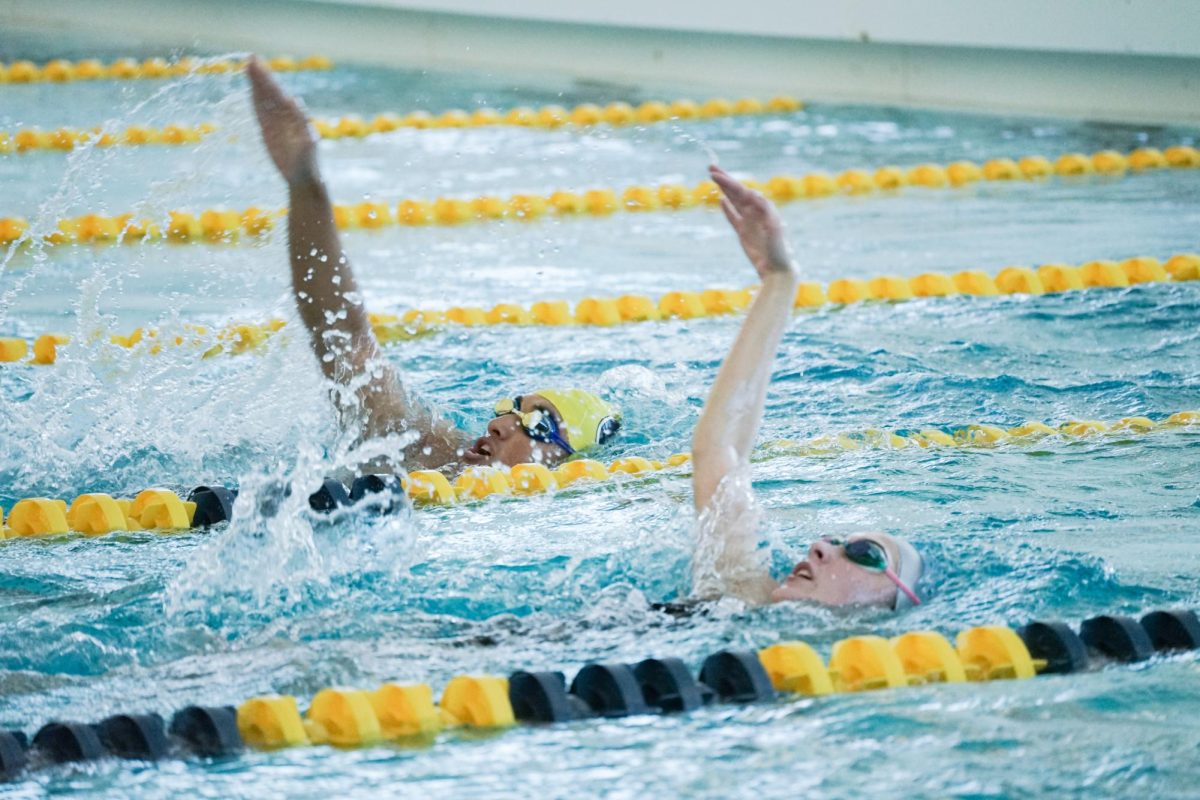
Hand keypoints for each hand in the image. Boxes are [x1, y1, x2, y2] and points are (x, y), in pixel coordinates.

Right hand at [247, 55, 318, 184]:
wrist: (304, 179)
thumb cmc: (308, 166)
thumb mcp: (306, 151)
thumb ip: (302, 133)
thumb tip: (297, 107)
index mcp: (297, 118)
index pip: (281, 95)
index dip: (271, 81)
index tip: (263, 68)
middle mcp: (287, 117)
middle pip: (272, 93)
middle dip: (262, 77)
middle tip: (251, 59)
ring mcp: (277, 122)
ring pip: (265, 99)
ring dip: (257, 84)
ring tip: (249, 66)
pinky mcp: (269, 130)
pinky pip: (260, 112)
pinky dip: (256, 100)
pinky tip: (251, 89)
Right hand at [710, 165, 797, 280]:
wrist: (777, 268)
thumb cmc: (779, 249)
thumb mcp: (774, 228)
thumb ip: (764, 210)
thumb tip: (752, 193)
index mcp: (763, 208)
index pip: (743, 191)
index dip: (729, 183)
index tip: (717, 176)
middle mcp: (756, 211)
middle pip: (737, 191)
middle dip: (725, 179)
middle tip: (711, 167)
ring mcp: (749, 221)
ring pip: (734, 201)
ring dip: (724, 189)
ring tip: (714, 177)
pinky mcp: (743, 232)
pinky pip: (733, 216)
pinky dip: (727, 208)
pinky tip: (721, 200)